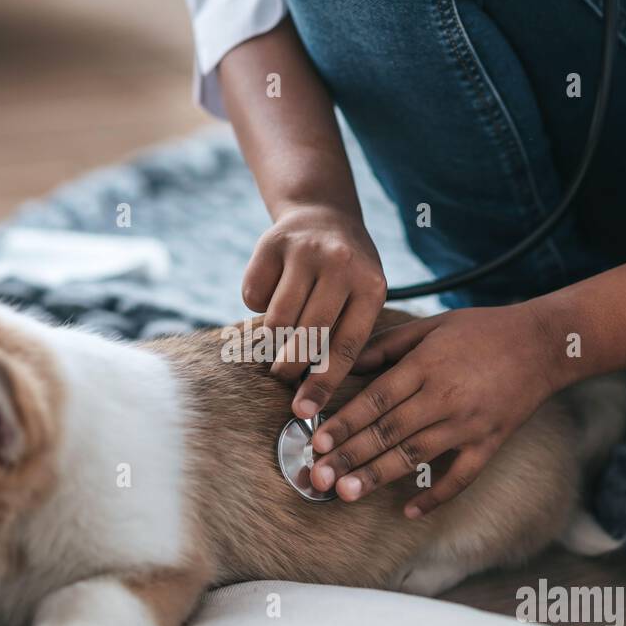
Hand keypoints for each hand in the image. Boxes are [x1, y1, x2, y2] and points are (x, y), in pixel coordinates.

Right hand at [242, 204, 386, 417]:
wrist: (322, 213)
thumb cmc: (345, 274)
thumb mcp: (361, 296)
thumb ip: (345, 336)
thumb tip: (313, 399)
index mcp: (372, 285)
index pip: (346, 347)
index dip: (322, 384)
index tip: (303, 411)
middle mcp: (342, 264)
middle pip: (307, 336)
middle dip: (289, 366)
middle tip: (281, 377)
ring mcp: (306, 250)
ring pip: (276, 319)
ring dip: (271, 338)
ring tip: (276, 339)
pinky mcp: (272, 242)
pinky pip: (253, 295)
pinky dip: (256, 305)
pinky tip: (272, 293)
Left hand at [308, 303, 558, 516]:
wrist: (544, 344)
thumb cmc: (482, 330)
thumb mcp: (431, 326)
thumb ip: (386, 346)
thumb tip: (345, 363)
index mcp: (427, 366)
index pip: (377, 400)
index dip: (345, 422)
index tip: (318, 442)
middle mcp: (445, 398)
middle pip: (389, 432)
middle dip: (350, 456)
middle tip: (318, 477)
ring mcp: (469, 424)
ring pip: (416, 456)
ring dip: (378, 476)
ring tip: (345, 493)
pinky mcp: (490, 443)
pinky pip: (461, 477)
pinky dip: (436, 496)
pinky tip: (409, 511)